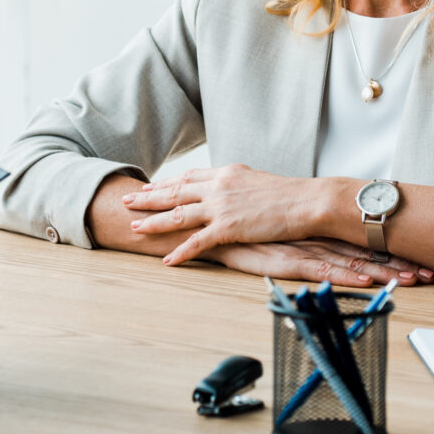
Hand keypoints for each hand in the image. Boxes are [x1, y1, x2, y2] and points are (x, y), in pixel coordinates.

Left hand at [122, 164, 319, 263]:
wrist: (306, 202)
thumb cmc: (289, 194)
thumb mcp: (256, 181)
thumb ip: (236, 185)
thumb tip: (228, 188)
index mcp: (225, 174)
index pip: (188, 177)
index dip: (166, 182)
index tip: (149, 186)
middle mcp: (218, 187)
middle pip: (175, 191)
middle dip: (148, 197)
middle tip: (127, 200)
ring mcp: (221, 207)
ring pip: (178, 214)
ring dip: (154, 222)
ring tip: (134, 227)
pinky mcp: (228, 228)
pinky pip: (197, 242)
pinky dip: (180, 252)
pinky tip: (166, 260)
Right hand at [208, 239, 432, 286]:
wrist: (201, 225)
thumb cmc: (237, 233)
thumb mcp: (275, 236)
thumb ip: (297, 239)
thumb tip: (320, 246)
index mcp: (314, 232)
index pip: (359, 242)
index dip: (391, 250)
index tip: (420, 259)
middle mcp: (313, 239)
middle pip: (363, 252)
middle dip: (398, 263)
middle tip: (430, 273)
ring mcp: (300, 249)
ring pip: (348, 262)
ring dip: (382, 272)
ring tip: (411, 280)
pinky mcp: (282, 261)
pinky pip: (319, 272)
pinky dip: (344, 277)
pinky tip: (365, 283)